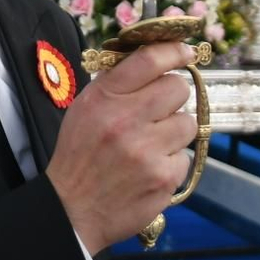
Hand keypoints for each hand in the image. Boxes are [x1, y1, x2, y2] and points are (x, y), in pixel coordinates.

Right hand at [47, 42, 200, 255]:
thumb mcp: (85, 108)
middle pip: (178, 88)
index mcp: (104, 98)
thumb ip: (117, 84)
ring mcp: (148, 151)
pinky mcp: (164, 178)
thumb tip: (155, 58)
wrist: (71, 208)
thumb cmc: (79, 155)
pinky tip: (150, 168)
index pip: (149, 60)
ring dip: (174, 131)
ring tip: (152, 144)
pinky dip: (171, 161)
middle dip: (173, 97)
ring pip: (188, 122)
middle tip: (159, 110)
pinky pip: (185, 156)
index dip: (174, 51)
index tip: (186, 53)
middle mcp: (126, 120)